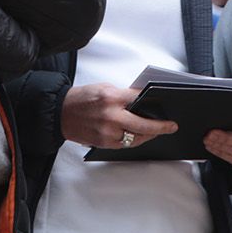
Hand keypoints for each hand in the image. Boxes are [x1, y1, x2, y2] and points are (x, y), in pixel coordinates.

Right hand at [60, 83, 177, 148]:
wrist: (61, 113)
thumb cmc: (81, 99)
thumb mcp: (104, 88)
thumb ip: (123, 95)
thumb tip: (142, 101)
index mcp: (111, 97)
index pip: (139, 100)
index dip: (154, 103)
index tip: (165, 109)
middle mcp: (110, 116)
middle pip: (143, 125)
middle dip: (160, 127)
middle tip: (171, 127)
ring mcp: (107, 132)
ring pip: (136, 138)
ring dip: (148, 135)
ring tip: (156, 131)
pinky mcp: (103, 143)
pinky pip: (125, 144)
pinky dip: (134, 140)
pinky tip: (140, 136)